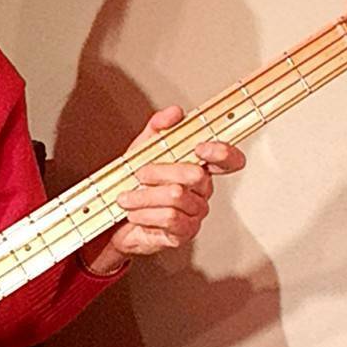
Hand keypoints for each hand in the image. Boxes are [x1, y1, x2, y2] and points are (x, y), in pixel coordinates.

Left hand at [84, 106, 245, 273]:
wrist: (117, 221)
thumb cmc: (135, 185)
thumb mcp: (142, 150)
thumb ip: (158, 128)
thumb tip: (175, 112)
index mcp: (199, 168)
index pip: (228, 160)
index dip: (223, 153)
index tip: (200, 147)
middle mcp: (202, 191)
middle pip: (195, 175)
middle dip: (160, 171)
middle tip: (139, 174)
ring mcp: (195, 213)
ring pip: (176, 196)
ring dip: (144, 196)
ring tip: (126, 198)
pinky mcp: (184, 233)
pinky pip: (169, 218)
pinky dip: (145, 213)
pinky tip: (134, 213)